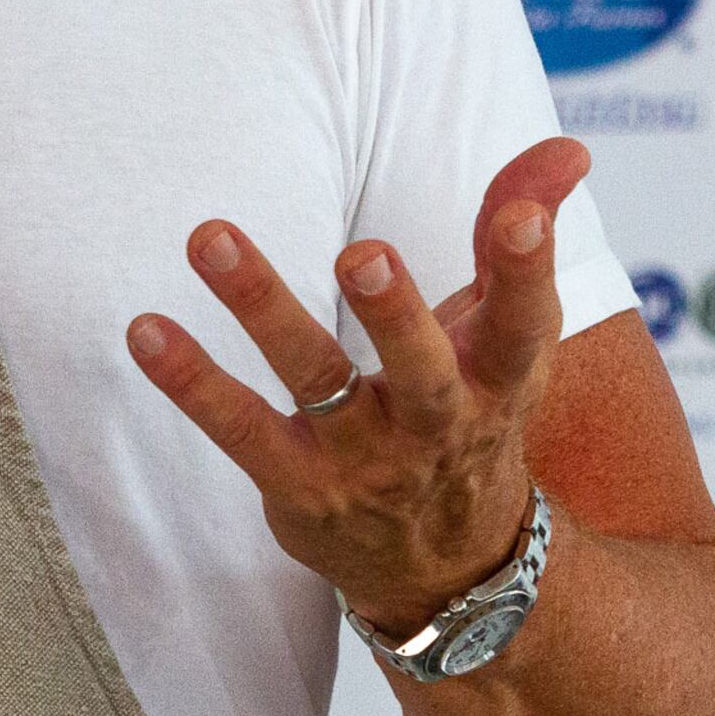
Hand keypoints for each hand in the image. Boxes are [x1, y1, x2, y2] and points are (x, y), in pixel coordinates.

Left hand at [128, 139, 590, 631]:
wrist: (447, 567)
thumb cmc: (473, 411)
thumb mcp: (509, 333)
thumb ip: (521, 230)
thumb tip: (570, 148)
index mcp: (500, 379)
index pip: (523, 323)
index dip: (527, 270)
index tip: (525, 218)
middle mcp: (436, 423)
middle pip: (420, 368)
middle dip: (393, 312)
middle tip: (363, 252)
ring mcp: (364, 460)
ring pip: (314, 381)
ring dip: (262, 308)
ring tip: (211, 239)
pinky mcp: (297, 485)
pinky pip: (239, 429)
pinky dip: (191, 381)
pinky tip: (145, 330)